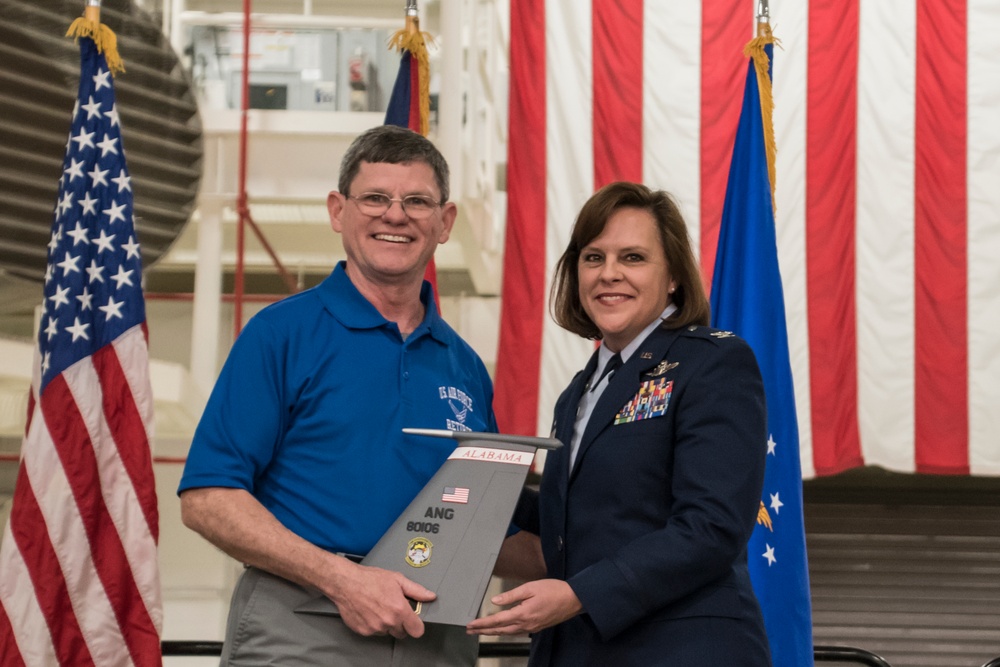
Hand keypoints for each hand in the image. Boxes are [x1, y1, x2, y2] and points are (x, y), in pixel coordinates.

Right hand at [326, 562, 436, 638]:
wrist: (346, 583)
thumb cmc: (370, 579)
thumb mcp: (397, 579)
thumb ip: (416, 590)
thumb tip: (431, 596)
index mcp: (399, 610)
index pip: (417, 630)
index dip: (416, 625)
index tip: (413, 620)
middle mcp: (388, 622)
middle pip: (402, 633)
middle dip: (400, 623)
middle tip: (393, 609)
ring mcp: (375, 628)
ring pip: (387, 632)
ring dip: (386, 624)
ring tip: (379, 607)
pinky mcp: (363, 631)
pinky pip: (374, 632)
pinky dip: (374, 625)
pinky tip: (369, 611)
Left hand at [466, 579, 581, 635]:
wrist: (573, 599)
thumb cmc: (553, 590)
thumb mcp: (531, 587)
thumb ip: (512, 595)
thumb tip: (495, 601)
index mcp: (523, 613)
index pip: (497, 620)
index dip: (482, 623)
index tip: (471, 625)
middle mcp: (526, 624)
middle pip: (500, 630)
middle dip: (484, 630)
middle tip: (470, 630)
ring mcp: (531, 628)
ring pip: (508, 633)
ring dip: (493, 632)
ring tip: (482, 631)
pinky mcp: (537, 627)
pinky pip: (516, 632)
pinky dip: (505, 631)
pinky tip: (502, 629)